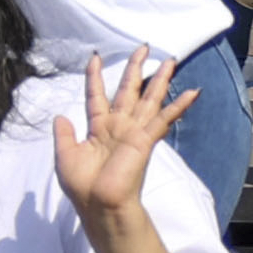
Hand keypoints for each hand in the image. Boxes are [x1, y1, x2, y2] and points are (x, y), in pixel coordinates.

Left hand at [52, 49, 193, 233]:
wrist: (99, 205)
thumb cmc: (82, 186)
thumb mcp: (65, 156)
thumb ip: (65, 134)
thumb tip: (60, 116)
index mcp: (97, 128)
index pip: (96, 95)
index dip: (95, 76)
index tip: (95, 56)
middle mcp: (118, 126)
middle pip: (127, 90)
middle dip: (134, 68)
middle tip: (144, 47)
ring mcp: (133, 132)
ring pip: (149, 98)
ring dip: (160, 79)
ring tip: (171, 59)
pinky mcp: (145, 140)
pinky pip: (163, 118)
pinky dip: (178, 104)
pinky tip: (192, 91)